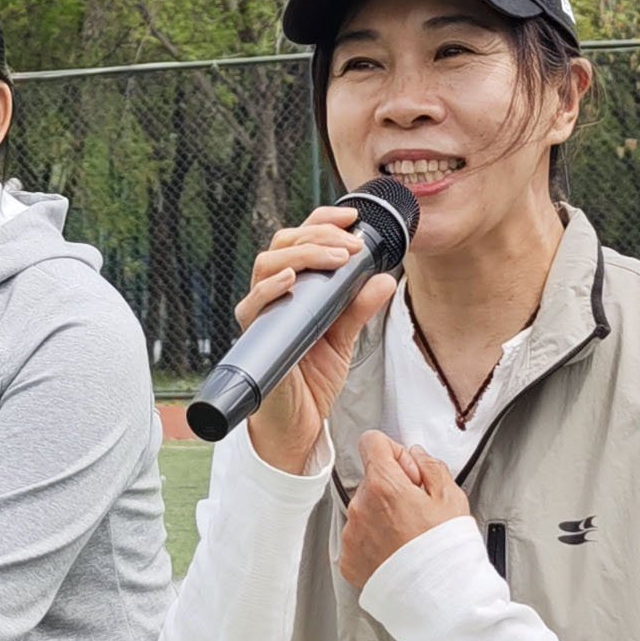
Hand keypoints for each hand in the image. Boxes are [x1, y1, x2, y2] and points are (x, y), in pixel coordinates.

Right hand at [237, 205, 399, 475]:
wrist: (298, 424)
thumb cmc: (312, 378)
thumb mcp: (345, 337)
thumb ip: (360, 307)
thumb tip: (385, 279)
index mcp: (294, 287)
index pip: (299, 239)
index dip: (321, 221)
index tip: (352, 217)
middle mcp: (272, 294)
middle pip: (282, 244)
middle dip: (318, 234)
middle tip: (351, 244)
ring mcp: (261, 314)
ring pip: (268, 264)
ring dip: (304, 253)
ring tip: (336, 258)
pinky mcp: (255, 336)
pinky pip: (254, 304)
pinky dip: (271, 286)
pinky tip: (292, 278)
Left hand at [337, 429, 470, 592]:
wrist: (438, 600)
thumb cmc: (446, 552)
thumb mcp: (451, 498)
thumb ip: (431, 467)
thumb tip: (417, 455)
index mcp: (384, 486)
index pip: (373, 443)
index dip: (395, 452)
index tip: (408, 470)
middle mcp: (360, 507)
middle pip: (371, 479)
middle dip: (392, 487)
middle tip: (418, 510)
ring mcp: (352, 534)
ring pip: (364, 509)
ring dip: (382, 515)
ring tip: (409, 537)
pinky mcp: (348, 559)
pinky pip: (358, 537)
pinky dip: (374, 541)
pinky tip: (397, 552)